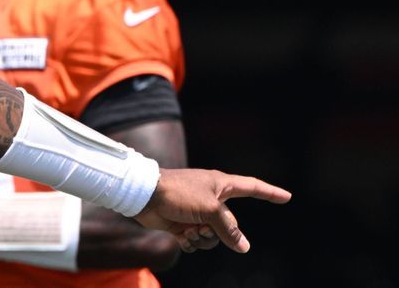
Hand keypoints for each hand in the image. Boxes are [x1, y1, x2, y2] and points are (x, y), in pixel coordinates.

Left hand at [134, 168, 291, 253]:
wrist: (145, 196)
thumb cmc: (179, 194)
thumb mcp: (210, 209)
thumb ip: (229, 228)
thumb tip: (243, 247)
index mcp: (221, 185)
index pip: (252, 187)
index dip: (270, 193)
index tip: (286, 196)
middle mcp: (211, 198)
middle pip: (230, 224)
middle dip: (220, 232)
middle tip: (203, 226)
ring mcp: (197, 211)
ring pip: (214, 236)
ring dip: (204, 239)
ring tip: (189, 231)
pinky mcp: (183, 223)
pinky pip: (197, 241)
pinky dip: (192, 243)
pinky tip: (181, 237)